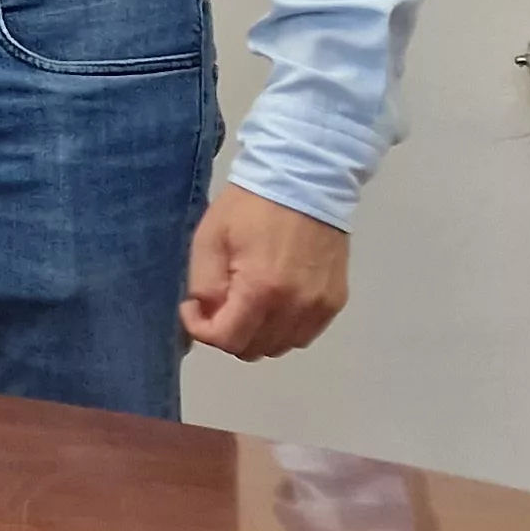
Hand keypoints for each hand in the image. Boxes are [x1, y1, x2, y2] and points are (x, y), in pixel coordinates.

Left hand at [181, 184, 349, 359]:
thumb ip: (205, 285)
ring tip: (244, 303)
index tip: (193, 308)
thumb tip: (206, 315)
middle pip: (253, 349)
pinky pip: (304, 333)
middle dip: (227, 333)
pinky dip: (283, 328)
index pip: (228, 339)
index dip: (201, 330)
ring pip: (280, 346)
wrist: (305, 181)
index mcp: (262, 290)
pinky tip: (271, 303)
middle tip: (217, 304)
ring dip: (256, 334)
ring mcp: (320, 306)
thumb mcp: (210, 239)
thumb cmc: (250, 207)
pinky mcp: (336, 301)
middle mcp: (296, 307)